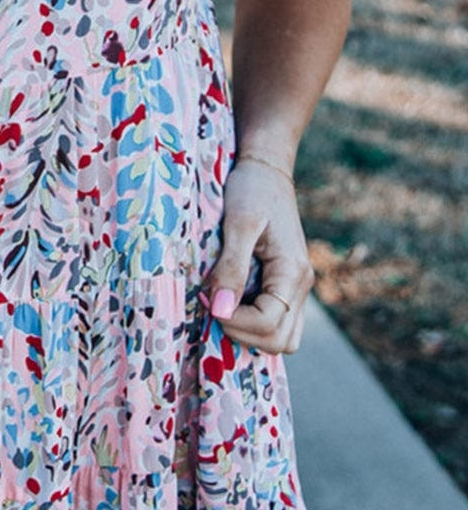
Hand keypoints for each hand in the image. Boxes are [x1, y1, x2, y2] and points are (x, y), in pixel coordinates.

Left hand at [205, 157, 314, 354]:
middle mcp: (301, 285)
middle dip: (242, 333)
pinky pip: (277, 321)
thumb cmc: (252, 189)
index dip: (234, 322)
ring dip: (249, 332)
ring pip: (282, 337)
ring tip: (222, 306)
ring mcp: (296, 287)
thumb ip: (231, 267)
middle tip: (214, 307)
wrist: (266, 169)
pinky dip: (253, 323)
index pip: (269, 323)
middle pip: (280, 341)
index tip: (209, 301)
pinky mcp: (285, 284)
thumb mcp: (238, 224)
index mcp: (293, 271)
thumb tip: (221, 309)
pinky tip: (230, 302)